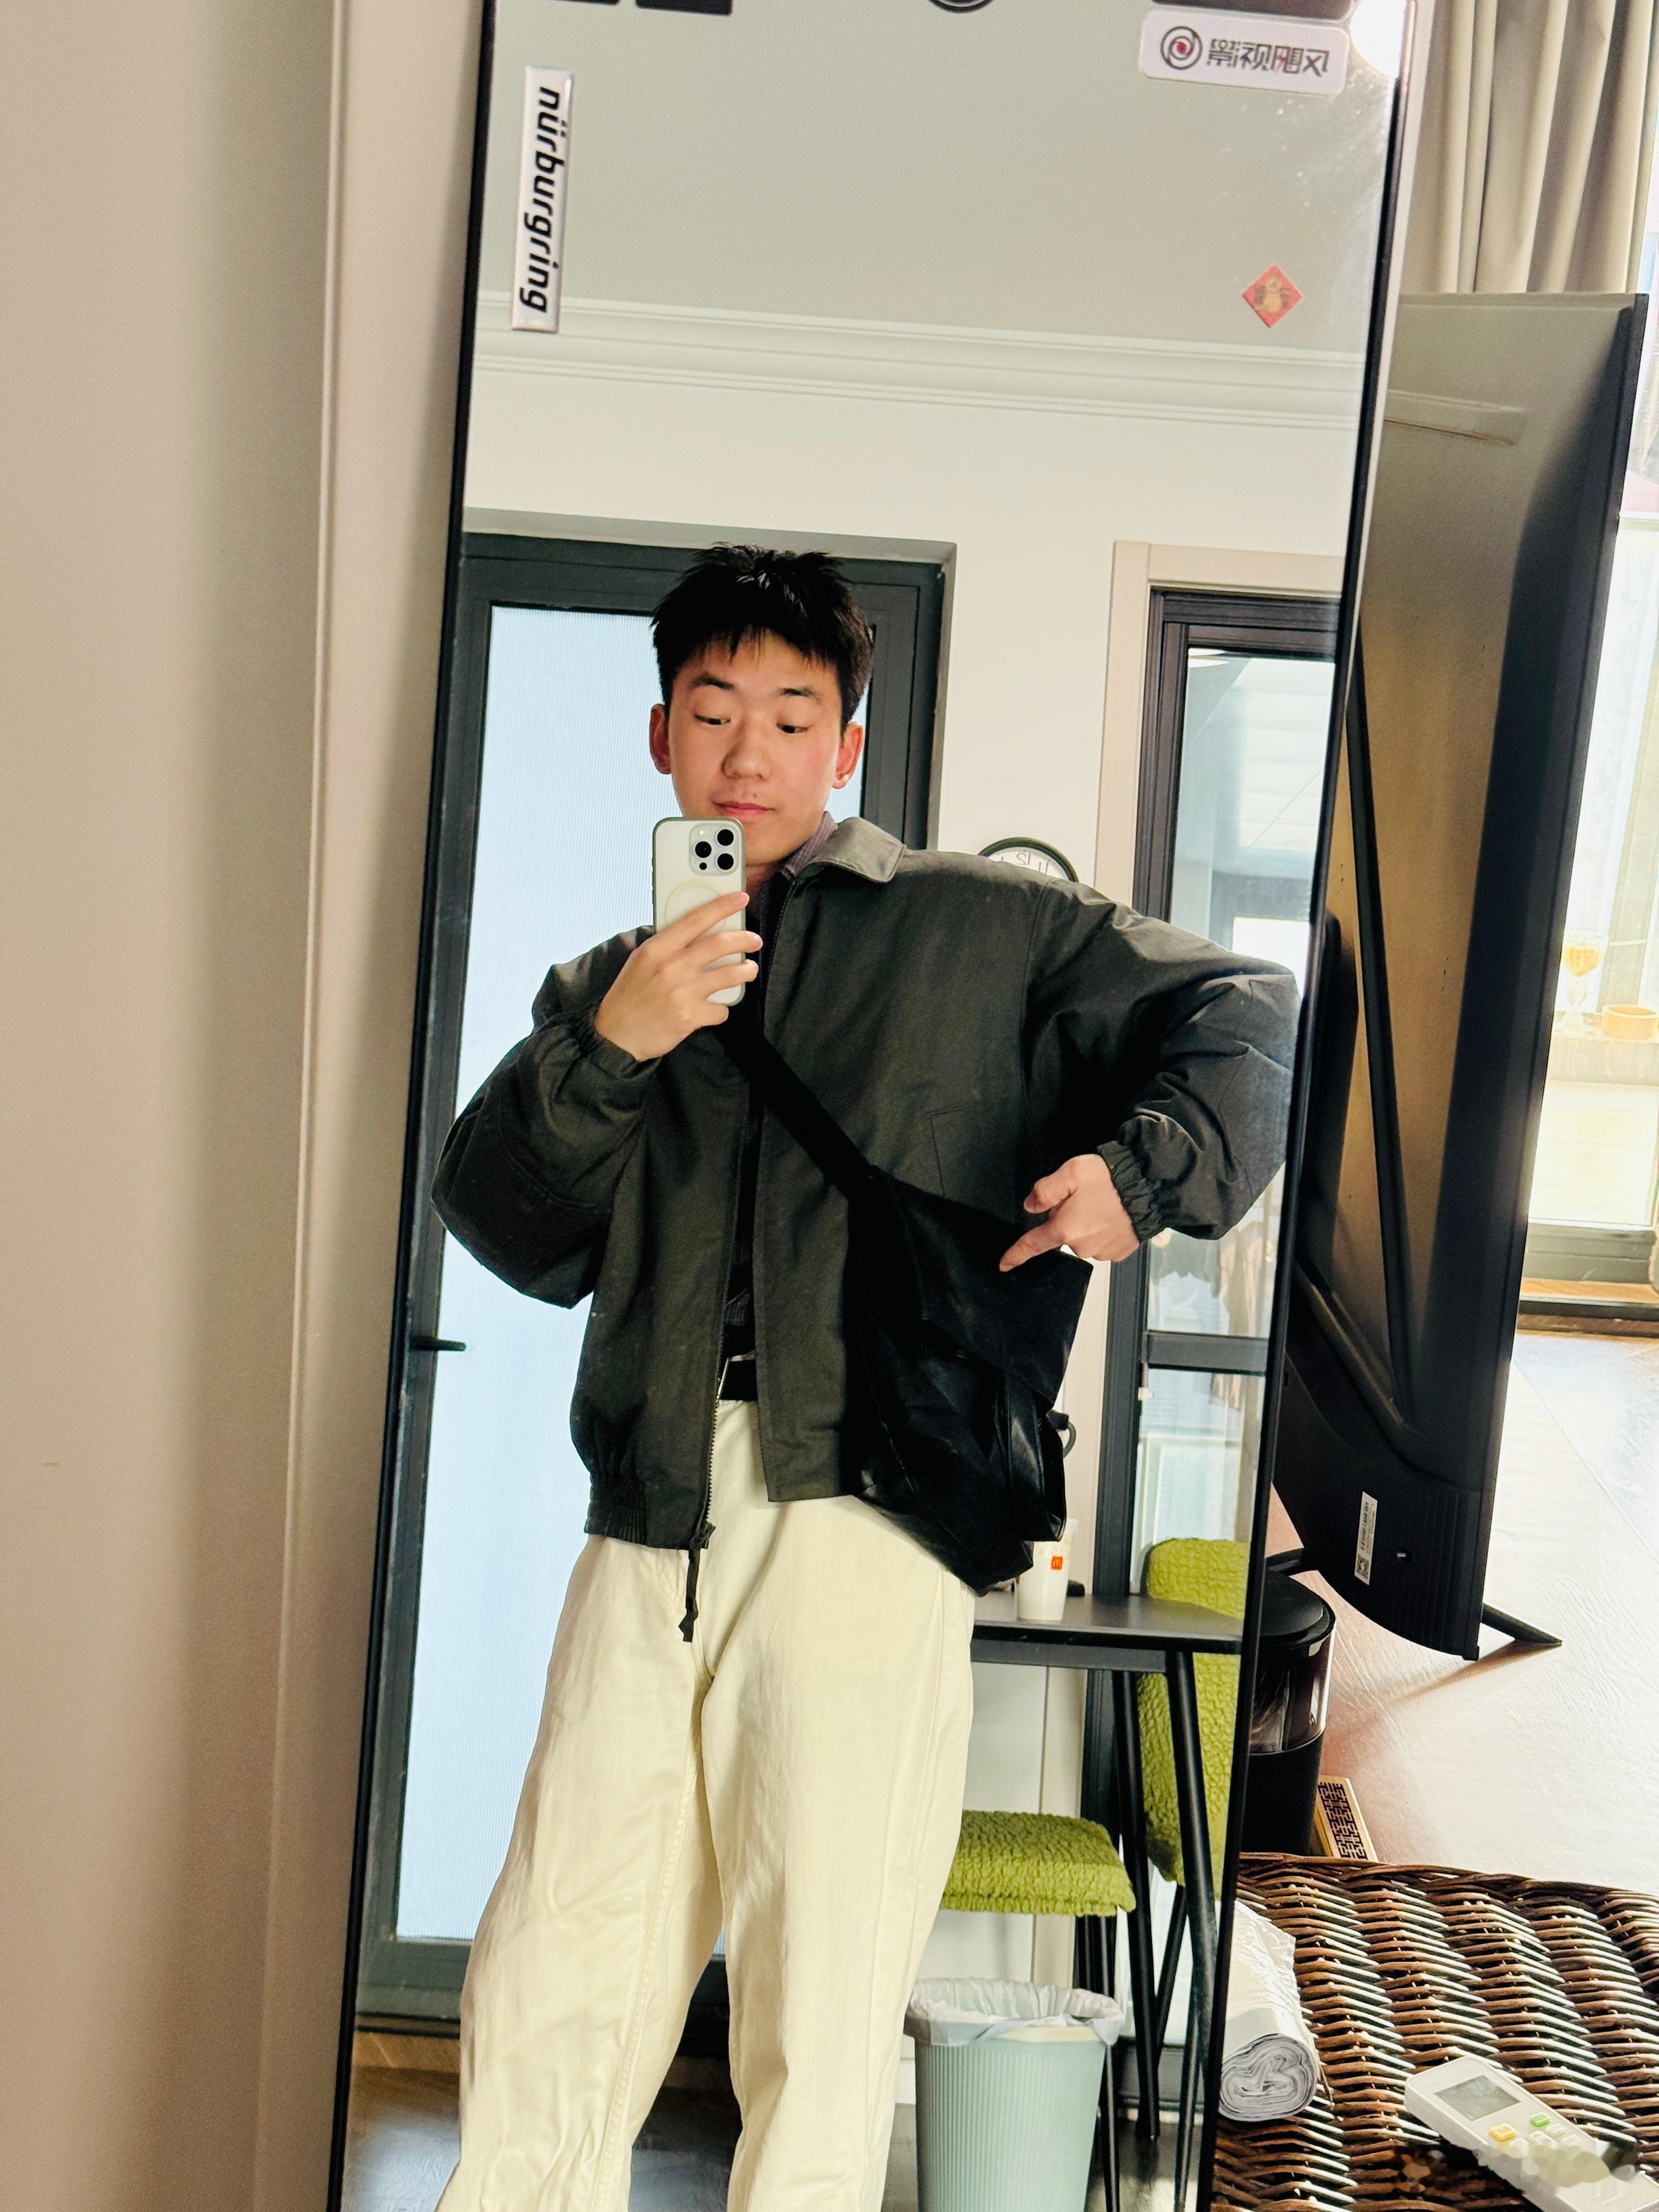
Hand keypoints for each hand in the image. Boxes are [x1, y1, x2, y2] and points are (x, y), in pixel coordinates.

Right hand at [594, 894, 760, 1060]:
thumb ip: (666, 946)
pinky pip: (721, 1008)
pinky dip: (722, 1008)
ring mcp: (682, 992)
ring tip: (749, 969)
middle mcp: (671, 967)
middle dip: (744, 939)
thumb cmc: (629, 995)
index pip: (696, 919)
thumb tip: (697, 931)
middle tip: (754, 940)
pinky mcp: (690, 1016)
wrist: (616, 1035)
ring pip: (730, 974)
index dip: (722, 906)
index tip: (740, 899)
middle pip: (720, 944)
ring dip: (746, 970)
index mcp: (657, 948)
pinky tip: (716, 1007)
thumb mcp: (640, 961)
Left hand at [1000, 1154, 1138, 1270]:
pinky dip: (1104, 1230)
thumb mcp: (1071, 1173)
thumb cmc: (1111, 1179)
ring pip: (1083, 1238)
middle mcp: (1082, 1246)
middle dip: (1066, 1217)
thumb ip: (1045, 1190)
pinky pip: (1102, 1243)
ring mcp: (1102, 1252)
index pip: (1034, 1244)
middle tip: (1083, 1197)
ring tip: (1103, 1203)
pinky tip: (1113, 1214)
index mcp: (1066, 1228)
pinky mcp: (1119, 1252)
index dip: (1017, 1255)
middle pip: (1062, 1234)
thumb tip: (1030, 1206)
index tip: (1004, 1265)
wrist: (1149, 1187)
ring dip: (1087, 1224)